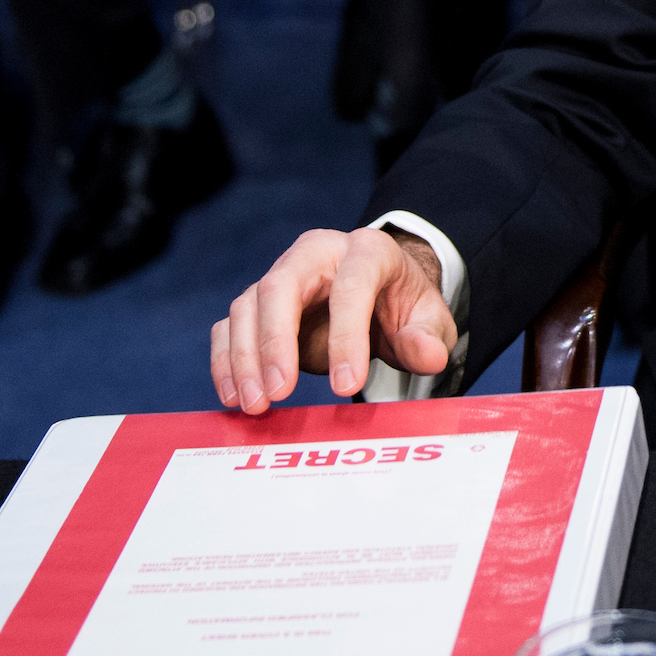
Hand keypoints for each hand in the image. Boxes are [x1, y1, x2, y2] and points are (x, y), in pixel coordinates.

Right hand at [212, 225, 455, 414]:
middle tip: (279, 393)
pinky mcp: (258, 303)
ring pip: (248, 306)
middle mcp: (316, 255)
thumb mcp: (430, 318)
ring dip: (244, 358)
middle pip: (281, 285)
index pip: (351, 285)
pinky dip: (225, 361)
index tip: (347, 385)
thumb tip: (427, 355)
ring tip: (255, 404)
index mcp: (366, 251)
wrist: (380, 294)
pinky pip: (230, 326)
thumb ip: (428, 336)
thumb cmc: (403, 305)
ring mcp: (281, 276)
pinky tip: (234, 396)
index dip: (347, 335)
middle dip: (275, 341)